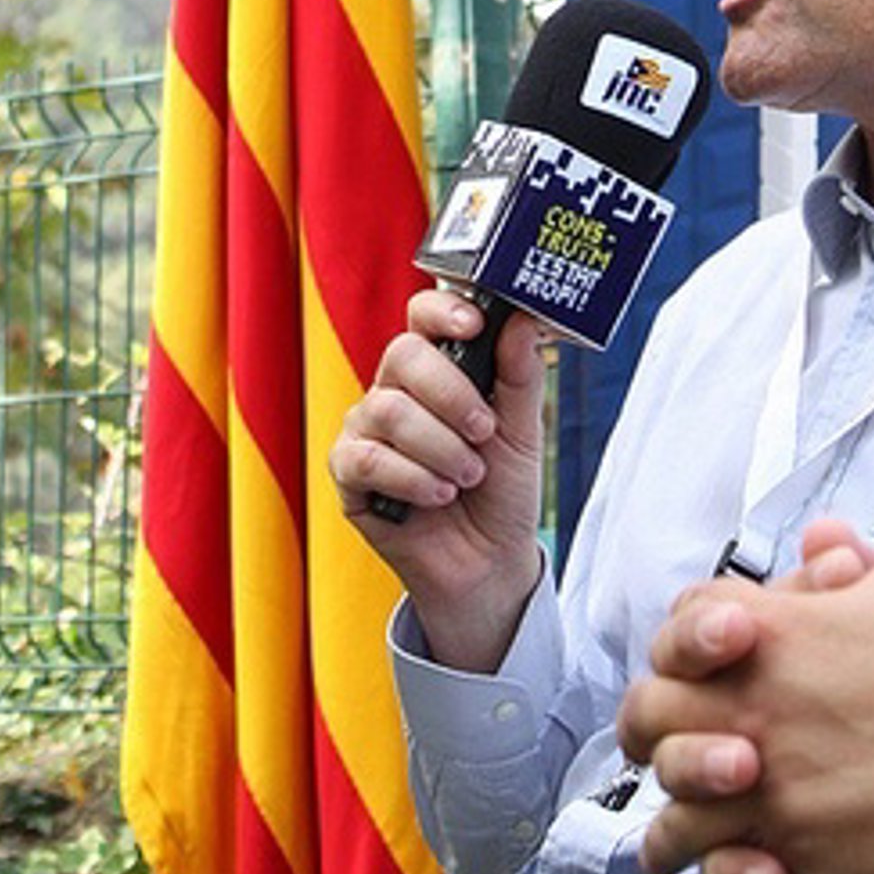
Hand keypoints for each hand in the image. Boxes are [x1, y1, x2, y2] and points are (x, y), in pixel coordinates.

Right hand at [330, 287, 546, 671]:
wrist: (487, 563)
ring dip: (440, 447)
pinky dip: (411, 478)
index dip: (442, 311)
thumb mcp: (524, 432)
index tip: (473, 326)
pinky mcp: (349, 475)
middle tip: (484, 430)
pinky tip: (438, 495)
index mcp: (437, 369)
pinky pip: (365, 459)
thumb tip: (522, 320)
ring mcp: (367, 430)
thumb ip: (520, 376)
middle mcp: (395, 390)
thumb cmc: (502, 491)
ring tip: (468, 476)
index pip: (423, 317)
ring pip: (388, 409)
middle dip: (451, 393)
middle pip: (402, 354)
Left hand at [618, 520, 873, 873]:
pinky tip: (748, 873)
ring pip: (673, 815)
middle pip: (649, 718)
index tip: (723, 652)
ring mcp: (775, 789)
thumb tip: (820, 540)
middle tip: (684, 742)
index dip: (692, 638)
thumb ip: (844, 565)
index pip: (680, 625)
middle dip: (659, 726)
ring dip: (674, 821)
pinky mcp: (809, 856)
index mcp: (768, 632)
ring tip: (687, 833)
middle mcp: (753, 710)